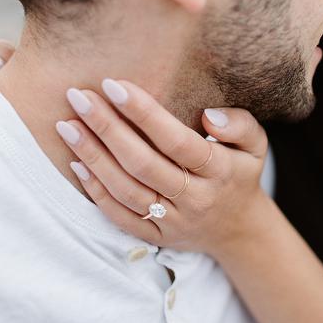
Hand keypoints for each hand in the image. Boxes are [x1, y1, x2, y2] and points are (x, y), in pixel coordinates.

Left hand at [56, 78, 271, 255]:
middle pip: (143, 164)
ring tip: (67, 125)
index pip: (176, 140)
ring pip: (126, 191)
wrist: (237, 230)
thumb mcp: (255, 145)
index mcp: (219, 171)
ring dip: (93, 157)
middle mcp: (195, 198)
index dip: (144, 113)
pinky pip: (120, 217)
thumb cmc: (239, 173)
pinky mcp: (155, 238)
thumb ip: (240, 124)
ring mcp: (173, 222)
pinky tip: (75, 163)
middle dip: (107, 128)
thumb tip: (208, 115)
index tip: (113, 84)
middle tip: (78, 96)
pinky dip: (96, 192)